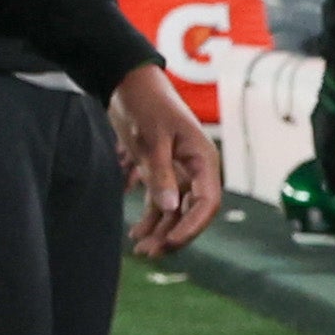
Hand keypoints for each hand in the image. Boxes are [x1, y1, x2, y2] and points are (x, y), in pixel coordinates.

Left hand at [106, 66, 219, 255]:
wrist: (127, 81)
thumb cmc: (145, 103)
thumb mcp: (151, 137)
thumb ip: (160, 172)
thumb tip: (170, 208)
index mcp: (203, 159)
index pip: (207, 202)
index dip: (192, 226)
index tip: (172, 242)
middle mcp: (196, 169)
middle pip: (192, 212)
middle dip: (173, 234)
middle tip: (150, 253)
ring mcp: (179, 172)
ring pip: (175, 211)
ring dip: (160, 231)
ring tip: (141, 251)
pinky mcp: (161, 171)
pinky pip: (161, 202)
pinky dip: (151, 218)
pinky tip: (137, 234)